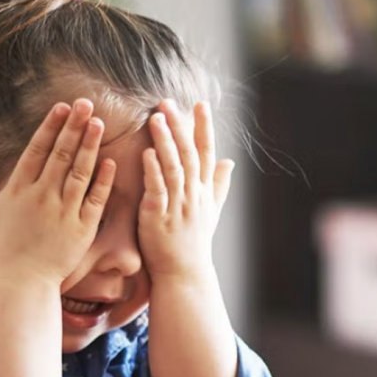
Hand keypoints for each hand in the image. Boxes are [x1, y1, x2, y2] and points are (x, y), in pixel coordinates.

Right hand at [0, 100, 115, 286]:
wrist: (20, 283)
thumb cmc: (0, 253)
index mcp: (18, 190)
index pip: (37, 150)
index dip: (50, 127)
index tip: (61, 107)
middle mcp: (41, 196)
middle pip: (61, 154)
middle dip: (74, 126)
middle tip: (86, 104)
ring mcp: (63, 211)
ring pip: (80, 171)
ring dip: (90, 145)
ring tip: (99, 123)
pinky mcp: (82, 228)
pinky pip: (95, 198)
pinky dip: (103, 180)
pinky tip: (110, 161)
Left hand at [138, 99, 233, 280]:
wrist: (184, 274)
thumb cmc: (194, 243)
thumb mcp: (211, 211)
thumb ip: (218, 185)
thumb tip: (230, 161)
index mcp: (204, 191)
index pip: (207, 152)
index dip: (204, 128)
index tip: (201, 104)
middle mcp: (193, 195)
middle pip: (189, 154)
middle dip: (180, 127)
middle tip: (168, 102)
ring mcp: (177, 206)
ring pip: (173, 167)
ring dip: (165, 142)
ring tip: (156, 118)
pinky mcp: (158, 217)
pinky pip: (158, 190)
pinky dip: (153, 171)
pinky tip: (146, 153)